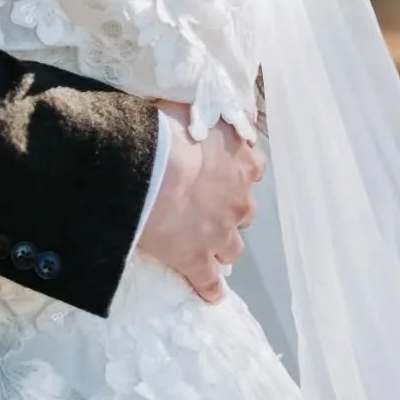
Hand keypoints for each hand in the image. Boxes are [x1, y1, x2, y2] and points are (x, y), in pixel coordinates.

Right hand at [136, 101, 263, 303]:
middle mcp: (240, 200)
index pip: (252, 167)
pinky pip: (209, 283)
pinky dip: (209, 288)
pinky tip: (207, 292)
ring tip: (198, 241)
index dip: (235, 169)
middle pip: (242, 211)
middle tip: (198, 202)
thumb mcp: (188, 107)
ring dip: (219, 245)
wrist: (146, 168)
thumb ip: (206, 114)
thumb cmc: (164, 131)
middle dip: (225, 209)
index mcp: (243, 161)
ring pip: (231, 249)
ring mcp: (221, 234)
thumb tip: (210, 110)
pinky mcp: (197, 260)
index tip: (218, 168)